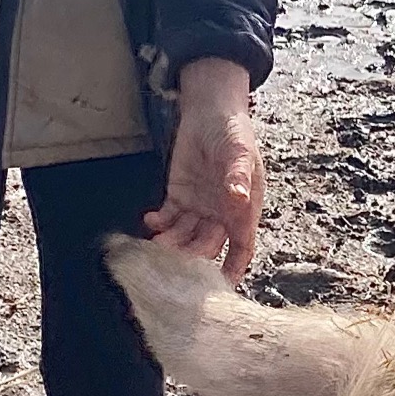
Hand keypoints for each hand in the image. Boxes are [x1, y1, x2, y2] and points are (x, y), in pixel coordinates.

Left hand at [146, 57, 262, 281]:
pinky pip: (169, 219)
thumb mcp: (239, 152)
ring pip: (186, 236)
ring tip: (156, 245)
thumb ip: (238, 176)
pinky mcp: (179, 196)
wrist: (210, 110)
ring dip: (172, 244)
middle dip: (192, 258)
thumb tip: (239, 198)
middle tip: (173, 264)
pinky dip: (159, 224)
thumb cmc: (233, 131)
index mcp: (244, 208)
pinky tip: (150, 220)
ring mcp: (200, 207)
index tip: (221, 285)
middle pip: (208, 246)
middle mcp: (222, 213)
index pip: (241, 246)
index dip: (233, 267)